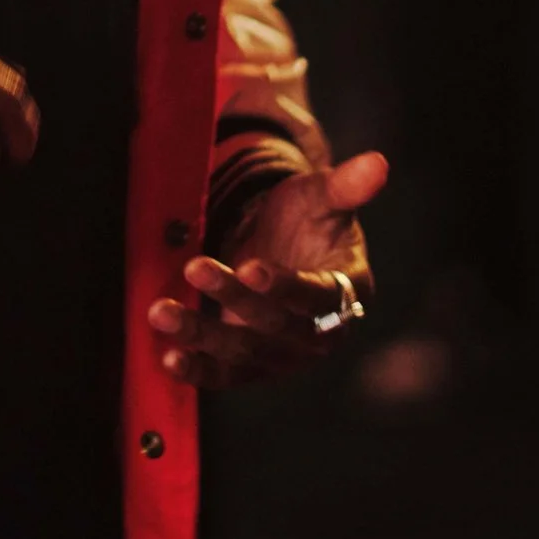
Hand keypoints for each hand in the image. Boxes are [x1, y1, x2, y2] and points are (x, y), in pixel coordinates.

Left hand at [147, 151, 387, 387]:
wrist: (281, 245)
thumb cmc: (307, 221)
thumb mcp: (322, 199)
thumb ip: (345, 187)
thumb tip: (377, 162)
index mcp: (346, 293)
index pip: (319, 297)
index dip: (285, 286)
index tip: (250, 267)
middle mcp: (319, 334)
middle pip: (275, 324)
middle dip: (233, 297)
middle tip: (193, 266)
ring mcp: (284, 355)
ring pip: (244, 351)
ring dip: (202, 334)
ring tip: (161, 311)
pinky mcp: (253, 367)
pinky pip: (227, 376)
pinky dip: (199, 372)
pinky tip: (169, 359)